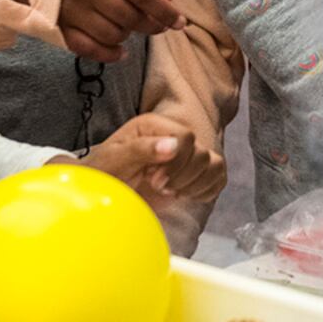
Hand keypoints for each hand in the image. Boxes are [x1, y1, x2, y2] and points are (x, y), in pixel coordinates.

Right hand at [59, 0, 185, 63]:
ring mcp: (70, 10)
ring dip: (128, 34)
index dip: (165, 11)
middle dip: (151, 24)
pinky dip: (109, 53)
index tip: (180, 22)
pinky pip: (90, 49)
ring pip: (113, 35)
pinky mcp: (58, 27)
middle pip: (130, 17)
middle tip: (160, 24)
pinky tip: (120, 50)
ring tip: (129, 25)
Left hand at [79, 112, 225, 207]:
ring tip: (169, 190)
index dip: (175, 162)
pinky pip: (218, 178)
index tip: (154, 180)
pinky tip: (182, 195)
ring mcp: (186, 154)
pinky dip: (204, 191)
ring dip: (193, 184)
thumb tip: (172, 145)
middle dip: (181, 176)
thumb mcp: (113, 161)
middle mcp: (173, 136)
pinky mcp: (195, 173)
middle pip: (202, 153)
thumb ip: (141, 149)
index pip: (186, 137)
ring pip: (214, 165)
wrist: (104, 193)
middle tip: (156, 185)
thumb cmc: (104, 175)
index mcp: (155, 126)